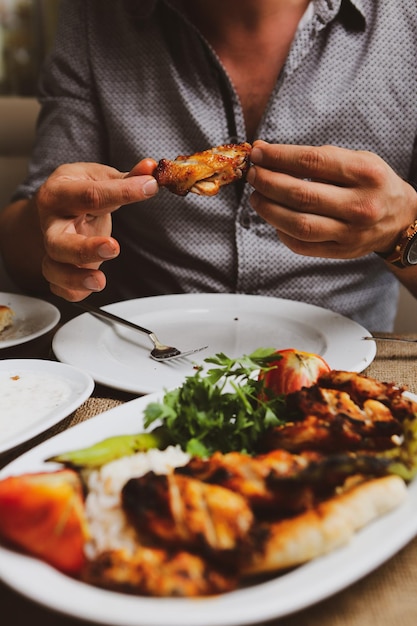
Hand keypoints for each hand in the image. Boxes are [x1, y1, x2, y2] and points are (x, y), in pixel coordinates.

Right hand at [36, 159, 157, 300]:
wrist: (57, 205)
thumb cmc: (80, 190)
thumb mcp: (102, 178)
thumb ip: (128, 177)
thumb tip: (151, 169)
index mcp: (60, 192)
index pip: (90, 195)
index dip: (123, 192)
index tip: (149, 188)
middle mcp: (50, 222)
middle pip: (58, 241)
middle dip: (84, 248)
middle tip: (113, 248)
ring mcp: (52, 246)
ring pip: (53, 267)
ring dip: (75, 277)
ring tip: (99, 281)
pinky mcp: (57, 266)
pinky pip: (58, 286)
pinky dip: (73, 290)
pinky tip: (91, 288)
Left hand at [247, 140, 416, 259]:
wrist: (400, 218)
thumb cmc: (371, 183)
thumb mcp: (357, 160)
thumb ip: (319, 159)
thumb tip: (269, 156)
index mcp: (365, 173)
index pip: (312, 162)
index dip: (279, 157)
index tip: (258, 153)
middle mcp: (360, 205)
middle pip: (302, 195)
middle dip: (269, 183)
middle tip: (253, 176)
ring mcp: (351, 233)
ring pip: (299, 224)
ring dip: (269, 210)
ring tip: (256, 197)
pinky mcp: (342, 252)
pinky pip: (302, 245)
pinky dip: (282, 231)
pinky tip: (274, 218)